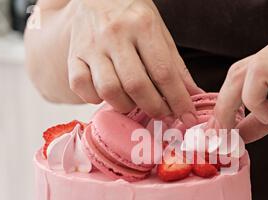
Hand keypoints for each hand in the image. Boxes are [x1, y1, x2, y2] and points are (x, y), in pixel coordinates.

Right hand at [67, 0, 201, 124]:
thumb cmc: (132, 15)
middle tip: (162, 113)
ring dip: (126, 106)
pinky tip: (109, 94)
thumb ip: (176, 65)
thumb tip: (194, 94)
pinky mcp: (73, 55)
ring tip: (135, 103)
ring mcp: (91, 46)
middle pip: (136, 85)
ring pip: (109, 90)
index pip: (164, 72)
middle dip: (154, 108)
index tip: (187, 117)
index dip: (178, 100)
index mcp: (142, 25)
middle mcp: (114, 34)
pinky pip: (81, 87)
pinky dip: (96, 98)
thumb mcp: (160, 32)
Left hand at [212, 30, 267, 142]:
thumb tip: (240, 132)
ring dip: (247, 101)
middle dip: (225, 105)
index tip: (219, 126)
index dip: (223, 100)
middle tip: (224, 130)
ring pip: (255, 71)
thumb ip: (266, 117)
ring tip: (260, 117)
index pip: (239, 71)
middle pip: (239, 71)